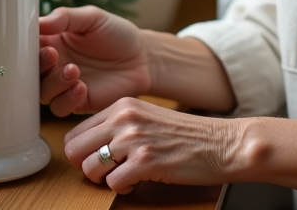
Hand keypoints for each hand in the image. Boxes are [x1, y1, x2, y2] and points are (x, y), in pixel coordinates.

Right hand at [38, 6, 151, 115]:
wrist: (143, 57)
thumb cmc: (116, 34)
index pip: (29, 47)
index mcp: (53, 42)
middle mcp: (54, 66)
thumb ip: (65, 18)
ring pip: (43, 93)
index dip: (26, 47)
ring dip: (53, 84)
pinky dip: (66, 100)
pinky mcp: (78, 102)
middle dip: (38, 66)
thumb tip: (39, 22)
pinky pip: (61, 108)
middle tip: (53, 55)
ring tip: (74, 71)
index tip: (38, 41)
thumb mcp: (92, 18)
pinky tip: (81, 87)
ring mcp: (64, 86)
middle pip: (30, 73)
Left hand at [63, 97, 240, 193]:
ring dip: (104, 179)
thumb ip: (119, 125)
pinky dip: (123, 189)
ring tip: (123, 176)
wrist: (222, 144)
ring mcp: (135, 139)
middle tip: (105, 172)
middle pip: (75, 150)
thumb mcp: (148, 117)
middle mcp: (125, 118)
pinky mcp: (146, 162)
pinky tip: (136, 183)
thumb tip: (88, 146)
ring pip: (90, 168)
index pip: (76, 131)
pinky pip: (113, 184)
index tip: (95, 160)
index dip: (81, 152)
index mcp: (122, 106)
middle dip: (86, 167)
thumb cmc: (187, 135)